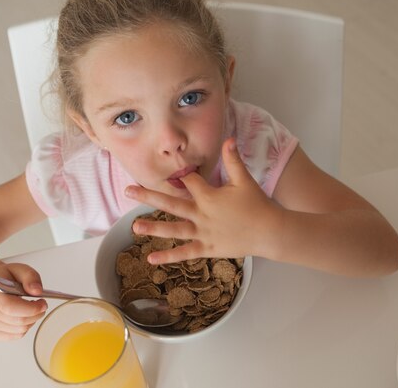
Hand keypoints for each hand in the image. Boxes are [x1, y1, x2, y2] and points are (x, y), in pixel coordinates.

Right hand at [0, 263, 46, 340]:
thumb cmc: (6, 278)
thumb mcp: (20, 269)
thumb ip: (31, 277)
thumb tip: (37, 291)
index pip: (10, 307)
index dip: (31, 309)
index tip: (43, 303)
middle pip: (17, 321)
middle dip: (36, 315)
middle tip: (41, 306)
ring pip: (18, 331)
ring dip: (31, 321)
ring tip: (30, 309)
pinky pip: (13, 336)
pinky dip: (23, 328)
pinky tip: (21, 317)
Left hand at [126, 138, 279, 263]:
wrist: (269, 231)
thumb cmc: (257, 204)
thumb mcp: (244, 180)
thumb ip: (233, 160)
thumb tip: (229, 138)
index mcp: (209, 196)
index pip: (188, 181)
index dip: (179, 173)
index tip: (166, 169)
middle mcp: (201, 214)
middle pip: (171, 203)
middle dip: (148, 195)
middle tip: (128, 190)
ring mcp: (203, 233)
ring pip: (174, 230)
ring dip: (153, 228)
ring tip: (134, 227)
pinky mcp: (207, 248)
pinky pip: (185, 253)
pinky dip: (169, 257)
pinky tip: (151, 259)